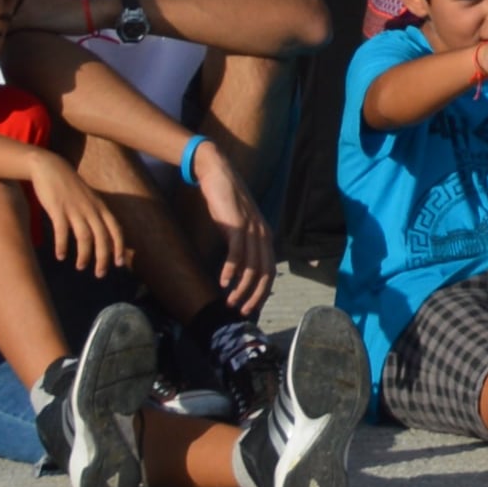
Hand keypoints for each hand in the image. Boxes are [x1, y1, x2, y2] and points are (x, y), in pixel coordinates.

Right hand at [30, 154, 128, 273]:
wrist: (51, 168)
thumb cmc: (70, 188)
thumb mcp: (89, 199)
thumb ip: (97, 216)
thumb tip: (104, 236)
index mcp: (101, 207)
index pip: (116, 229)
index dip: (119, 247)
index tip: (119, 263)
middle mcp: (91, 209)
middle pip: (102, 237)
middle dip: (103, 258)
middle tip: (100, 274)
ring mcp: (75, 209)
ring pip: (84, 237)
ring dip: (84, 255)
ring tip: (80, 267)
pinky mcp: (58, 209)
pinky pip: (62, 231)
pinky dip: (62, 245)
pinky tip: (60, 256)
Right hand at [189, 136, 273, 310]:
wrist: (217, 175)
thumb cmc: (225, 203)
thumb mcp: (237, 227)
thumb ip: (242, 245)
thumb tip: (237, 271)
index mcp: (265, 235)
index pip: (270, 271)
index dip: (262, 292)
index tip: (251, 308)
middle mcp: (263, 233)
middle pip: (265, 273)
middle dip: (255, 296)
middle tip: (241, 311)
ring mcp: (251, 229)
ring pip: (252, 268)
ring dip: (241, 289)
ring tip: (229, 302)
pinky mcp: (236, 225)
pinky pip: (236, 254)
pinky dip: (230, 272)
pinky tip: (222, 283)